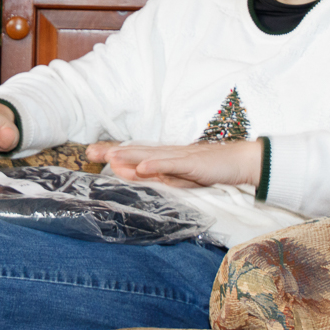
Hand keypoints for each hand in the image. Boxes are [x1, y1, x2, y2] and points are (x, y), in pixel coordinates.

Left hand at [85, 140, 262, 188]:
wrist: (238, 162)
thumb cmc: (207, 169)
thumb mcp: (177, 177)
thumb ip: (155, 176)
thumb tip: (131, 173)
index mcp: (162, 157)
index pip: (134, 154)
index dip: (113, 152)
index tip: (92, 152)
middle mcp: (167, 153)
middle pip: (136, 151)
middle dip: (113, 151)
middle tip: (91, 152)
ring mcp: (179, 156)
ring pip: (150, 156)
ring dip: (129, 156)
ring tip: (110, 157)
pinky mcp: (193, 163)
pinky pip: (172, 165)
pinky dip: (157, 165)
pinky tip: (143, 167)